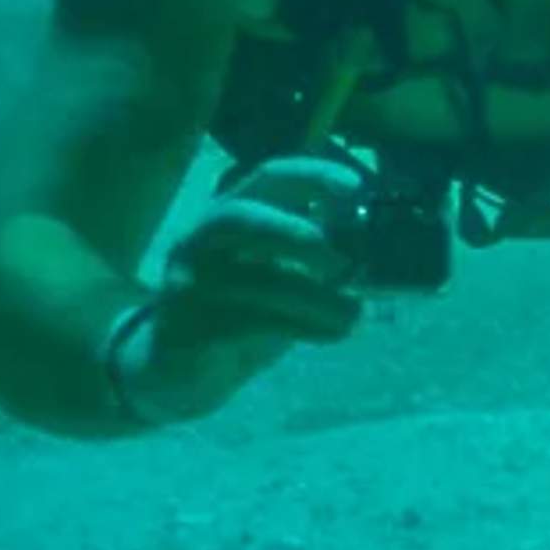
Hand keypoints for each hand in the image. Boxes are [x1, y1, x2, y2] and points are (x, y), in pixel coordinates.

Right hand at [113, 163, 366, 421]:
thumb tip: (371, 252)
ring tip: (356, 315)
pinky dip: (303, 327)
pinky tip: (332, 334)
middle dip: (296, 232)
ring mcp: (190, 284)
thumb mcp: (275, 279)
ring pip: (256, 279)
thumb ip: (310, 261)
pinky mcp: (191, 328)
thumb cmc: (239, 315)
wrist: (177, 375)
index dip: (309, 174)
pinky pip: (252, 323)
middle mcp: (200, 241)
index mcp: (227, 216)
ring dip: (317, 298)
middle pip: (240, 216)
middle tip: (343, 260)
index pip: (265, 178)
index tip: (354, 186)